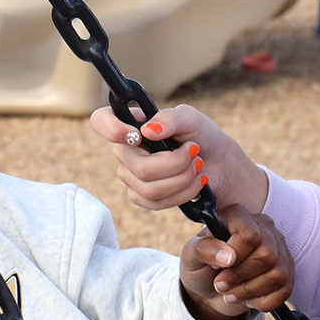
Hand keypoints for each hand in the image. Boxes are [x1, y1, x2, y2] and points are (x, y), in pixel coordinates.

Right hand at [89, 104, 268, 213]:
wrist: (218, 164)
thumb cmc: (202, 136)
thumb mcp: (191, 119)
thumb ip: (171, 118)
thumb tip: (148, 131)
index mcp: (131, 124)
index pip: (101, 121)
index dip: (112, 129)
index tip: (138, 135)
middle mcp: (125, 150)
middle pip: (138, 166)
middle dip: (175, 163)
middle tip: (194, 150)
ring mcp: (130, 175)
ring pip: (149, 187)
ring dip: (182, 178)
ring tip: (198, 166)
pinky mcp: (141, 196)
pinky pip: (156, 202)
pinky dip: (183, 193)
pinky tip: (195, 182)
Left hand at [180, 202, 293, 319]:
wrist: (210, 291)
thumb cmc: (201, 267)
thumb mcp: (190, 256)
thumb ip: (203, 249)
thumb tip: (228, 256)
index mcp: (239, 216)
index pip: (250, 235)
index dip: (235, 256)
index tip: (219, 267)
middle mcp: (264, 228)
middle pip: (266, 256)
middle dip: (240, 277)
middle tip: (221, 285)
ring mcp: (279, 249)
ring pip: (278, 274)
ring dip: (250, 291)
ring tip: (231, 294)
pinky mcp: (287, 271)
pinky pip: (284, 291)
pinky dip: (262, 301)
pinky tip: (248, 298)